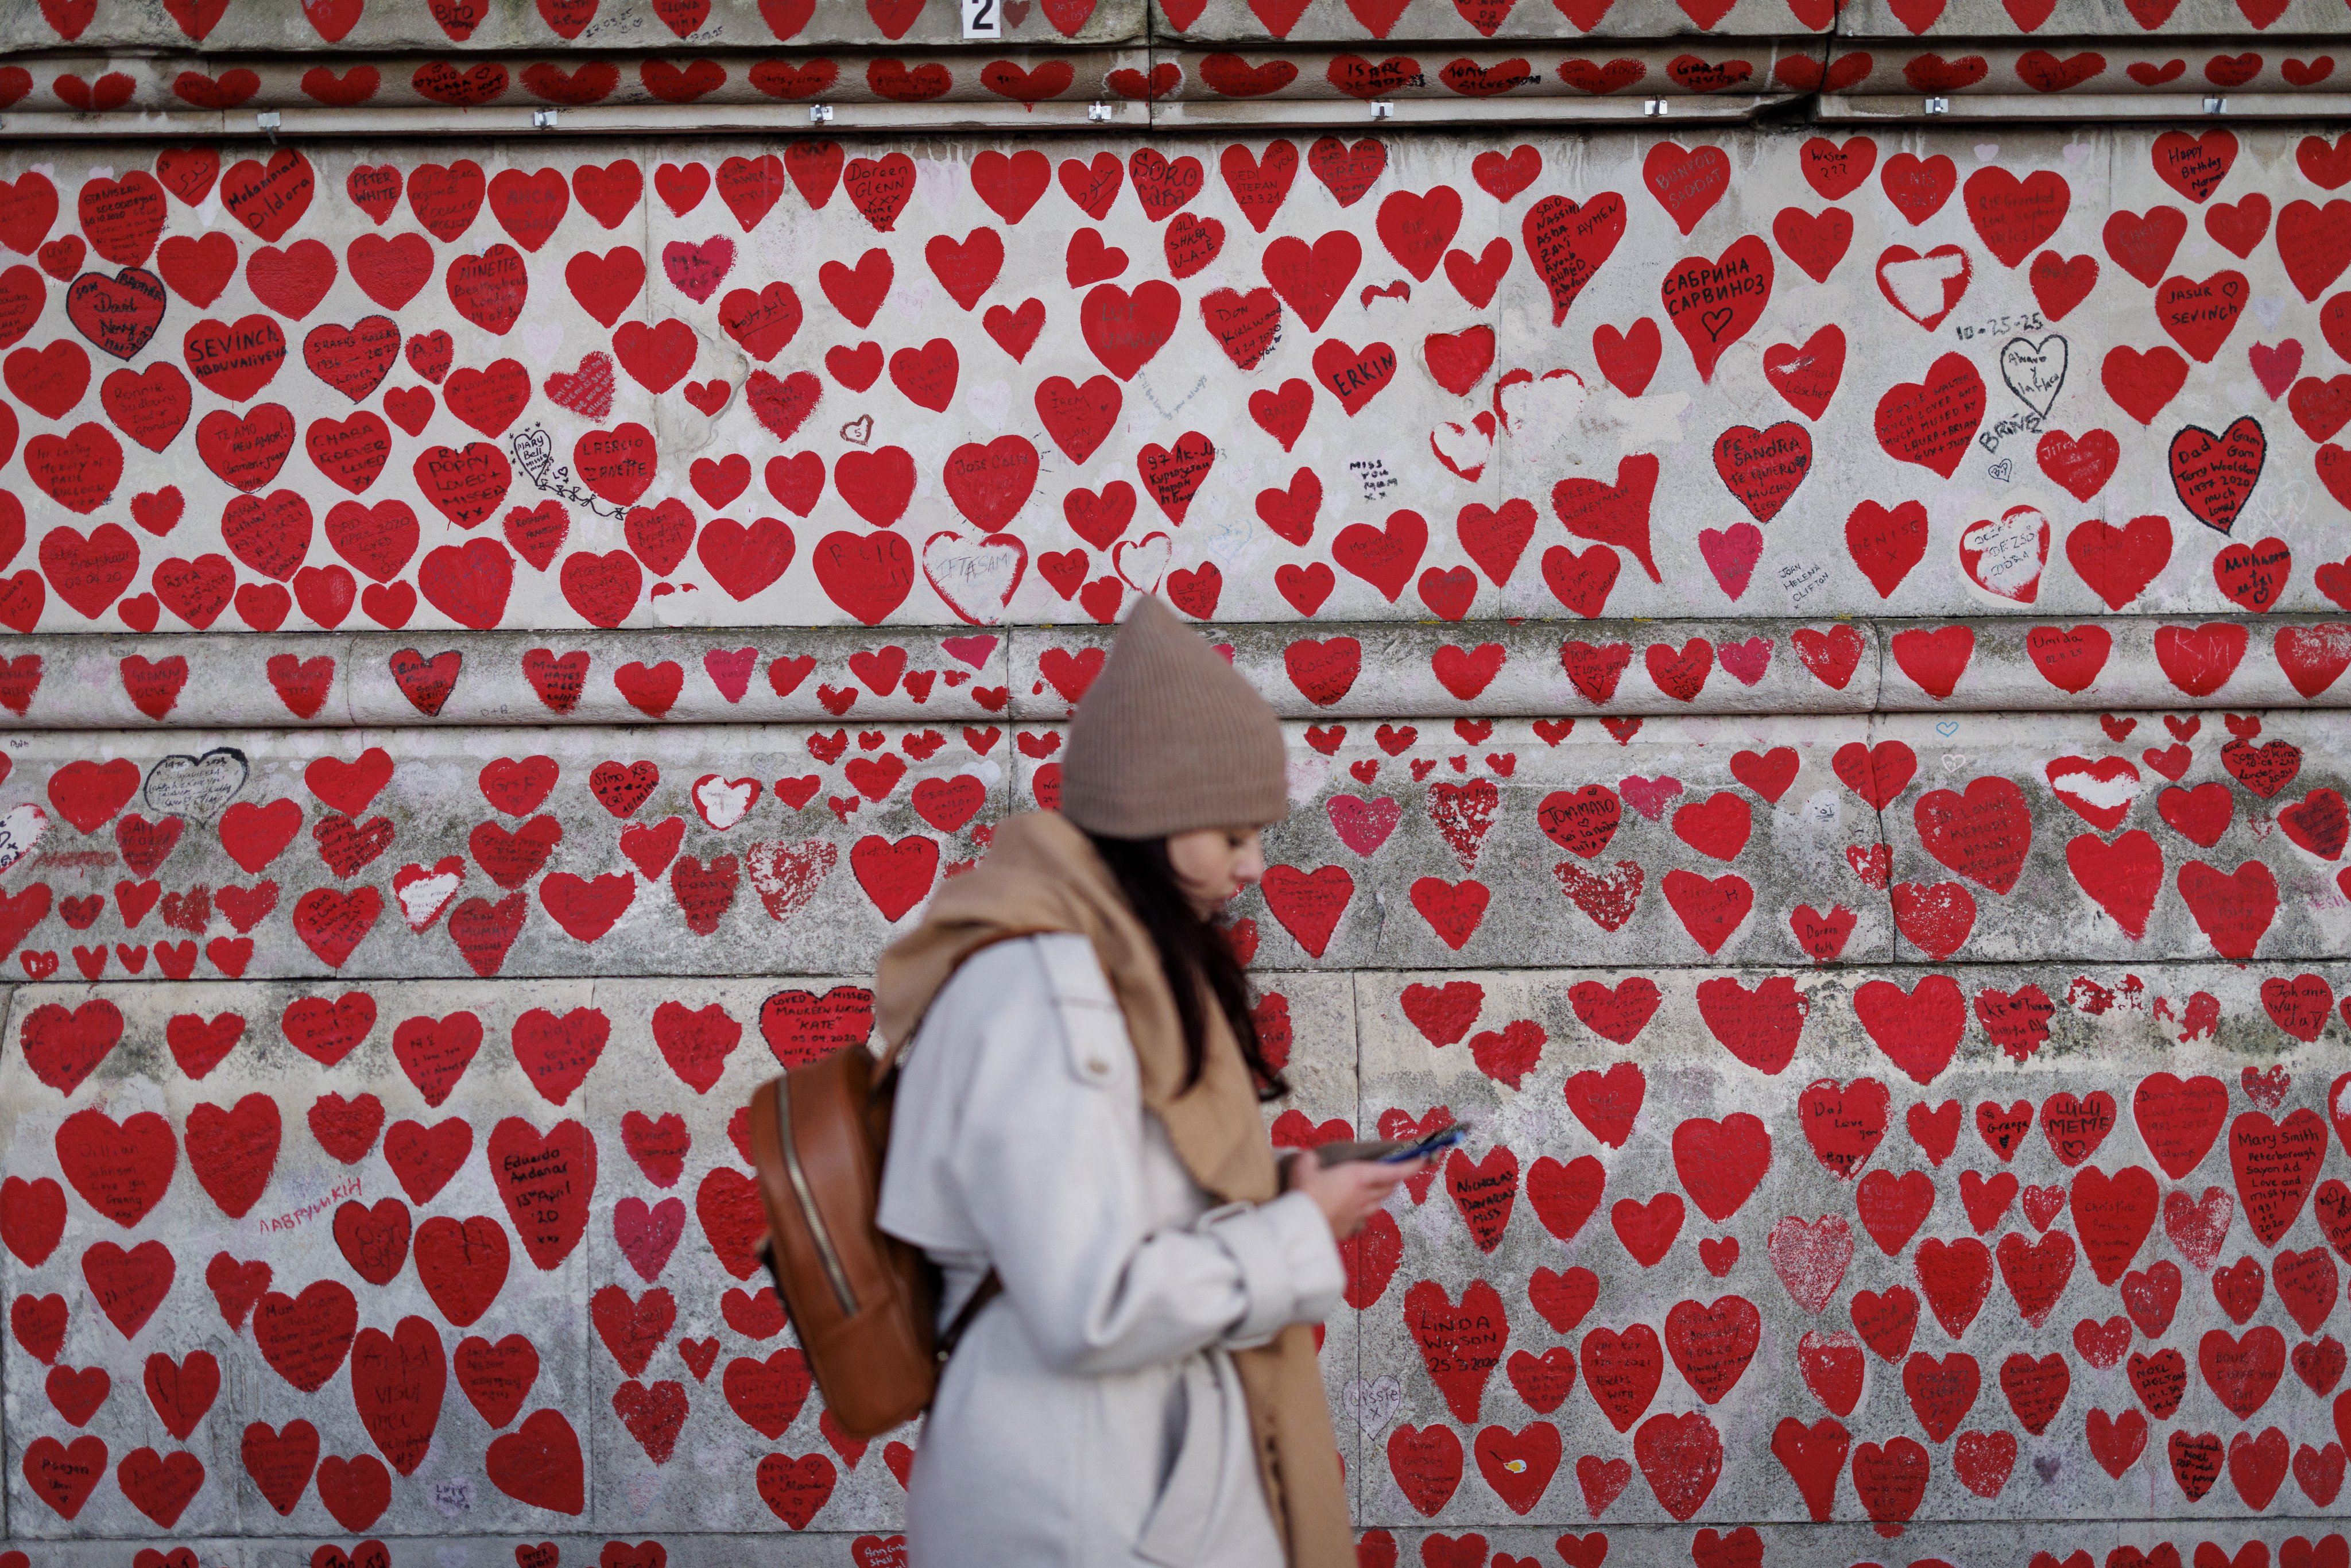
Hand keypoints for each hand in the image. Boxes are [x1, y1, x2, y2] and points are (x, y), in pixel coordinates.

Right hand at [1284, 1150, 1420, 1239]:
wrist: (1298, 1227)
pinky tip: (1350, 1209)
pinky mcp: (1350, 1228)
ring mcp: (1358, 1215)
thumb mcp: (1303, 1166)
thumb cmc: (1303, 1193)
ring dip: (1379, 1195)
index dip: (1411, 1165)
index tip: (1423, 1160)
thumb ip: (1311, 1159)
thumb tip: (1312, 1160)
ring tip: (1370, 1190)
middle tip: (1388, 1172)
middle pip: (1389, 1188)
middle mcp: (1363, 1196)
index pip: (1393, 1171)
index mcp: (1357, 1177)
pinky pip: (1363, 1218)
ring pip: (1378, 1204)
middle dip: (1393, 1179)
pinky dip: (1363, 1211)